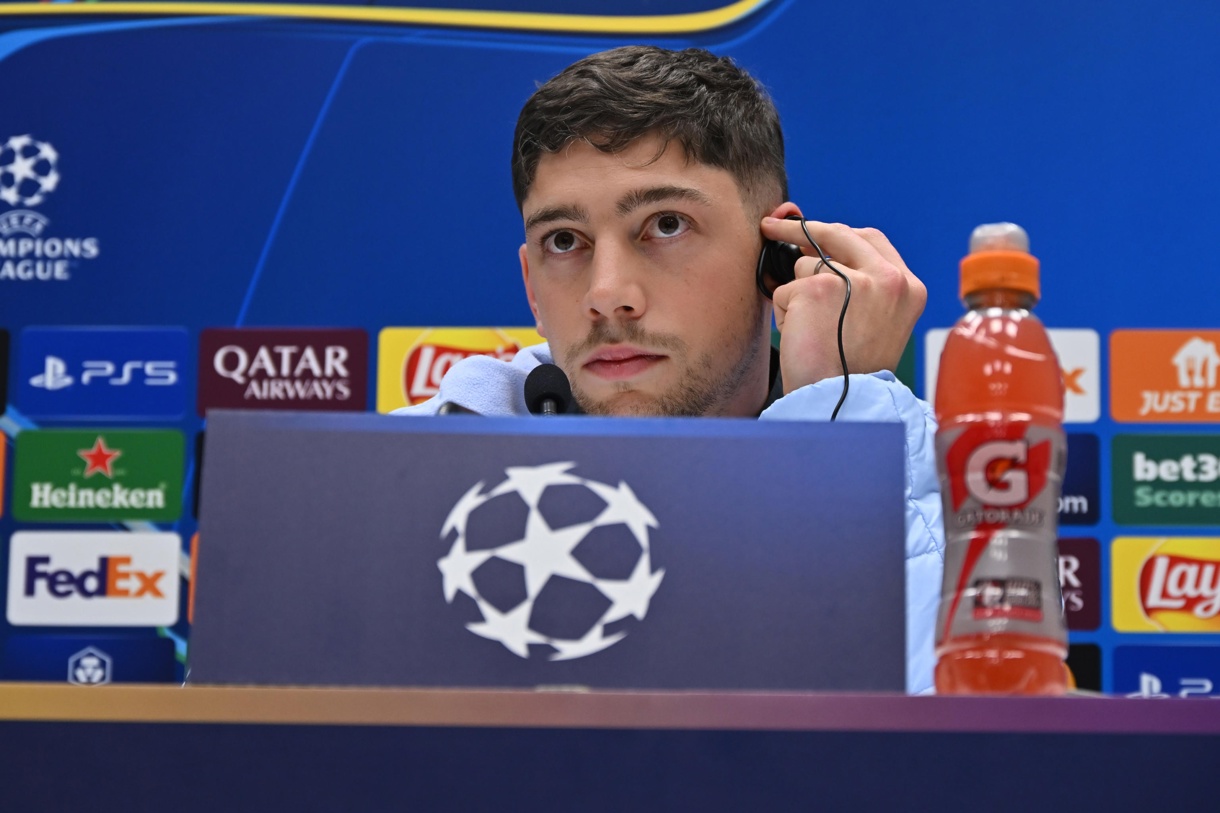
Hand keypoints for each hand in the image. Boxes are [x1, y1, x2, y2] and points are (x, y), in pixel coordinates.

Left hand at [761, 211, 926, 393]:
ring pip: (807, 266)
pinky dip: (784, 314)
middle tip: (772, 227)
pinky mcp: (820, 288)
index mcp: (909, 288)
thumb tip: (817, 252)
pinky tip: (801, 338)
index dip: (837, 233)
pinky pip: (786, 290)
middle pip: (837, 235)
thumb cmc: (851, 372)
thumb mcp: (875, 323)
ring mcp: (857, 280)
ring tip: (813, 333)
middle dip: (800, 230)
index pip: (870, 240)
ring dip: (797, 296)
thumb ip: (861, 286)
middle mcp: (890, 279)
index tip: (813, 232)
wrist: (842, 402)